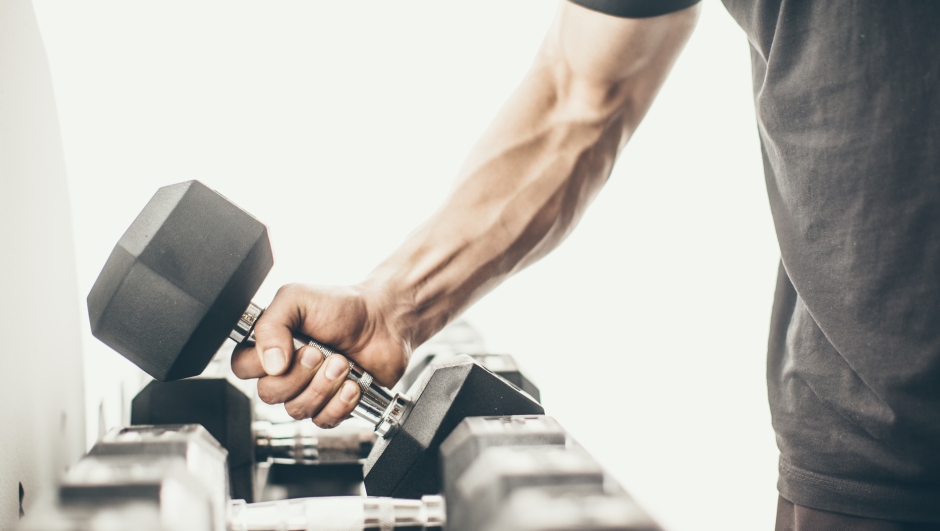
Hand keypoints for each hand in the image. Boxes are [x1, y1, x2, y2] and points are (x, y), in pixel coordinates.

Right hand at [231, 283, 409, 427]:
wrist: (385, 320)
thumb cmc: (342, 307)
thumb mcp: (298, 298)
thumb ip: (271, 323)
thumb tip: (268, 363)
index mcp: (271, 345)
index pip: (243, 368)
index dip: (264, 364)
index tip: (292, 347)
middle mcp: (286, 370)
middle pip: (269, 394)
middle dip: (300, 374)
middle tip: (321, 353)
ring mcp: (309, 390)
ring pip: (297, 410)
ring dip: (324, 386)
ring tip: (343, 362)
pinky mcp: (333, 406)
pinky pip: (323, 421)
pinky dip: (340, 403)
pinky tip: (353, 384)